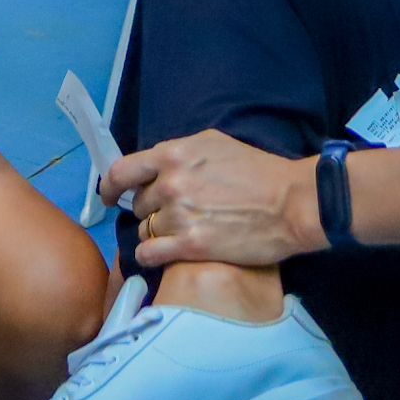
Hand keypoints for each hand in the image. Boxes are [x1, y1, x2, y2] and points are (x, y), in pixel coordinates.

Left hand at [112, 129, 322, 268]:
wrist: (291, 204)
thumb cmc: (258, 171)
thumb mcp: (215, 144)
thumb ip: (180, 153)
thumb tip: (157, 166)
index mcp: (174, 155)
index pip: (122, 170)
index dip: (109, 186)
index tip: (108, 195)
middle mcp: (170, 184)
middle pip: (138, 204)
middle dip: (151, 209)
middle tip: (172, 214)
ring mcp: (178, 217)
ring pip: (143, 231)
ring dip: (155, 234)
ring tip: (179, 234)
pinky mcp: (189, 247)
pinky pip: (149, 254)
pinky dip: (152, 256)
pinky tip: (166, 254)